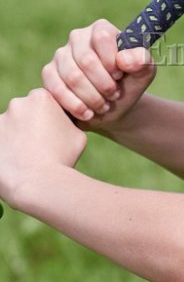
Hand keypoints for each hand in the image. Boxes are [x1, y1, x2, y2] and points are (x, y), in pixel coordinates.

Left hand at [0, 88, 86, 208]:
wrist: (37, 183)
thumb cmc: (62, 158)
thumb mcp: (78, 134)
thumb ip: (68, 121)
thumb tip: (64, 121)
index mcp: (41, 98)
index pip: (43, 102)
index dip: (49, 118)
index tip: (52, 133)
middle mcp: (17, 104)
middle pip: (24, 112)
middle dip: (30, 126)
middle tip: (40, 147)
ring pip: (9, 128)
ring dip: (16, 139)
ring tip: (27, 158)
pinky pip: (1, 143)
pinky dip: (6, 151)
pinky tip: (15, 163)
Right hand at [41, 19, 156, 128]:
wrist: (111, 107)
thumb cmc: (128, 84)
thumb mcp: (144, 73)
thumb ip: (142, 61)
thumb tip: (124, 59)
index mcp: (102, 29)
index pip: (102, 36)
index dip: (112, 61)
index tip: (120, 76)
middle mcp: (78, 37)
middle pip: (87, 59)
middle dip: (104, 84)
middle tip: (114, 95)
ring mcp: (61, 55)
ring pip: (73, 77)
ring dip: (92, 97)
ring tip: (103, 105)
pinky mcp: (49, 74)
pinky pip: (56, 89)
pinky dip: (75, 105)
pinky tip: (88, 113)